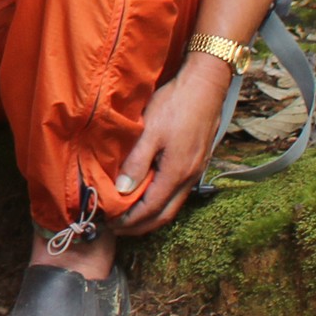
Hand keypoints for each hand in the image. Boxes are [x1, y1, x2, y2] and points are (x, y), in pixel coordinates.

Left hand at [111, 58, 230, 235]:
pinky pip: (178, 192)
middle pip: (164, 214)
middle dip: (141, 225)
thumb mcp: (150, 132)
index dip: (130, 221)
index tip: (111, 225)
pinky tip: (148, 194)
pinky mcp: (196, 163)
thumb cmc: (174, 105)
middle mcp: (189, 178)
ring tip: (129, 215)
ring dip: (151, 215)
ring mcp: (195, 171)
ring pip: (173, 205)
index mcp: (176, 173)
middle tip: (118, 228)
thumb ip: (137, 163)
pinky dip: (161, 201)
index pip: (151, 209)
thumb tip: (122, 190)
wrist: (204, 88)